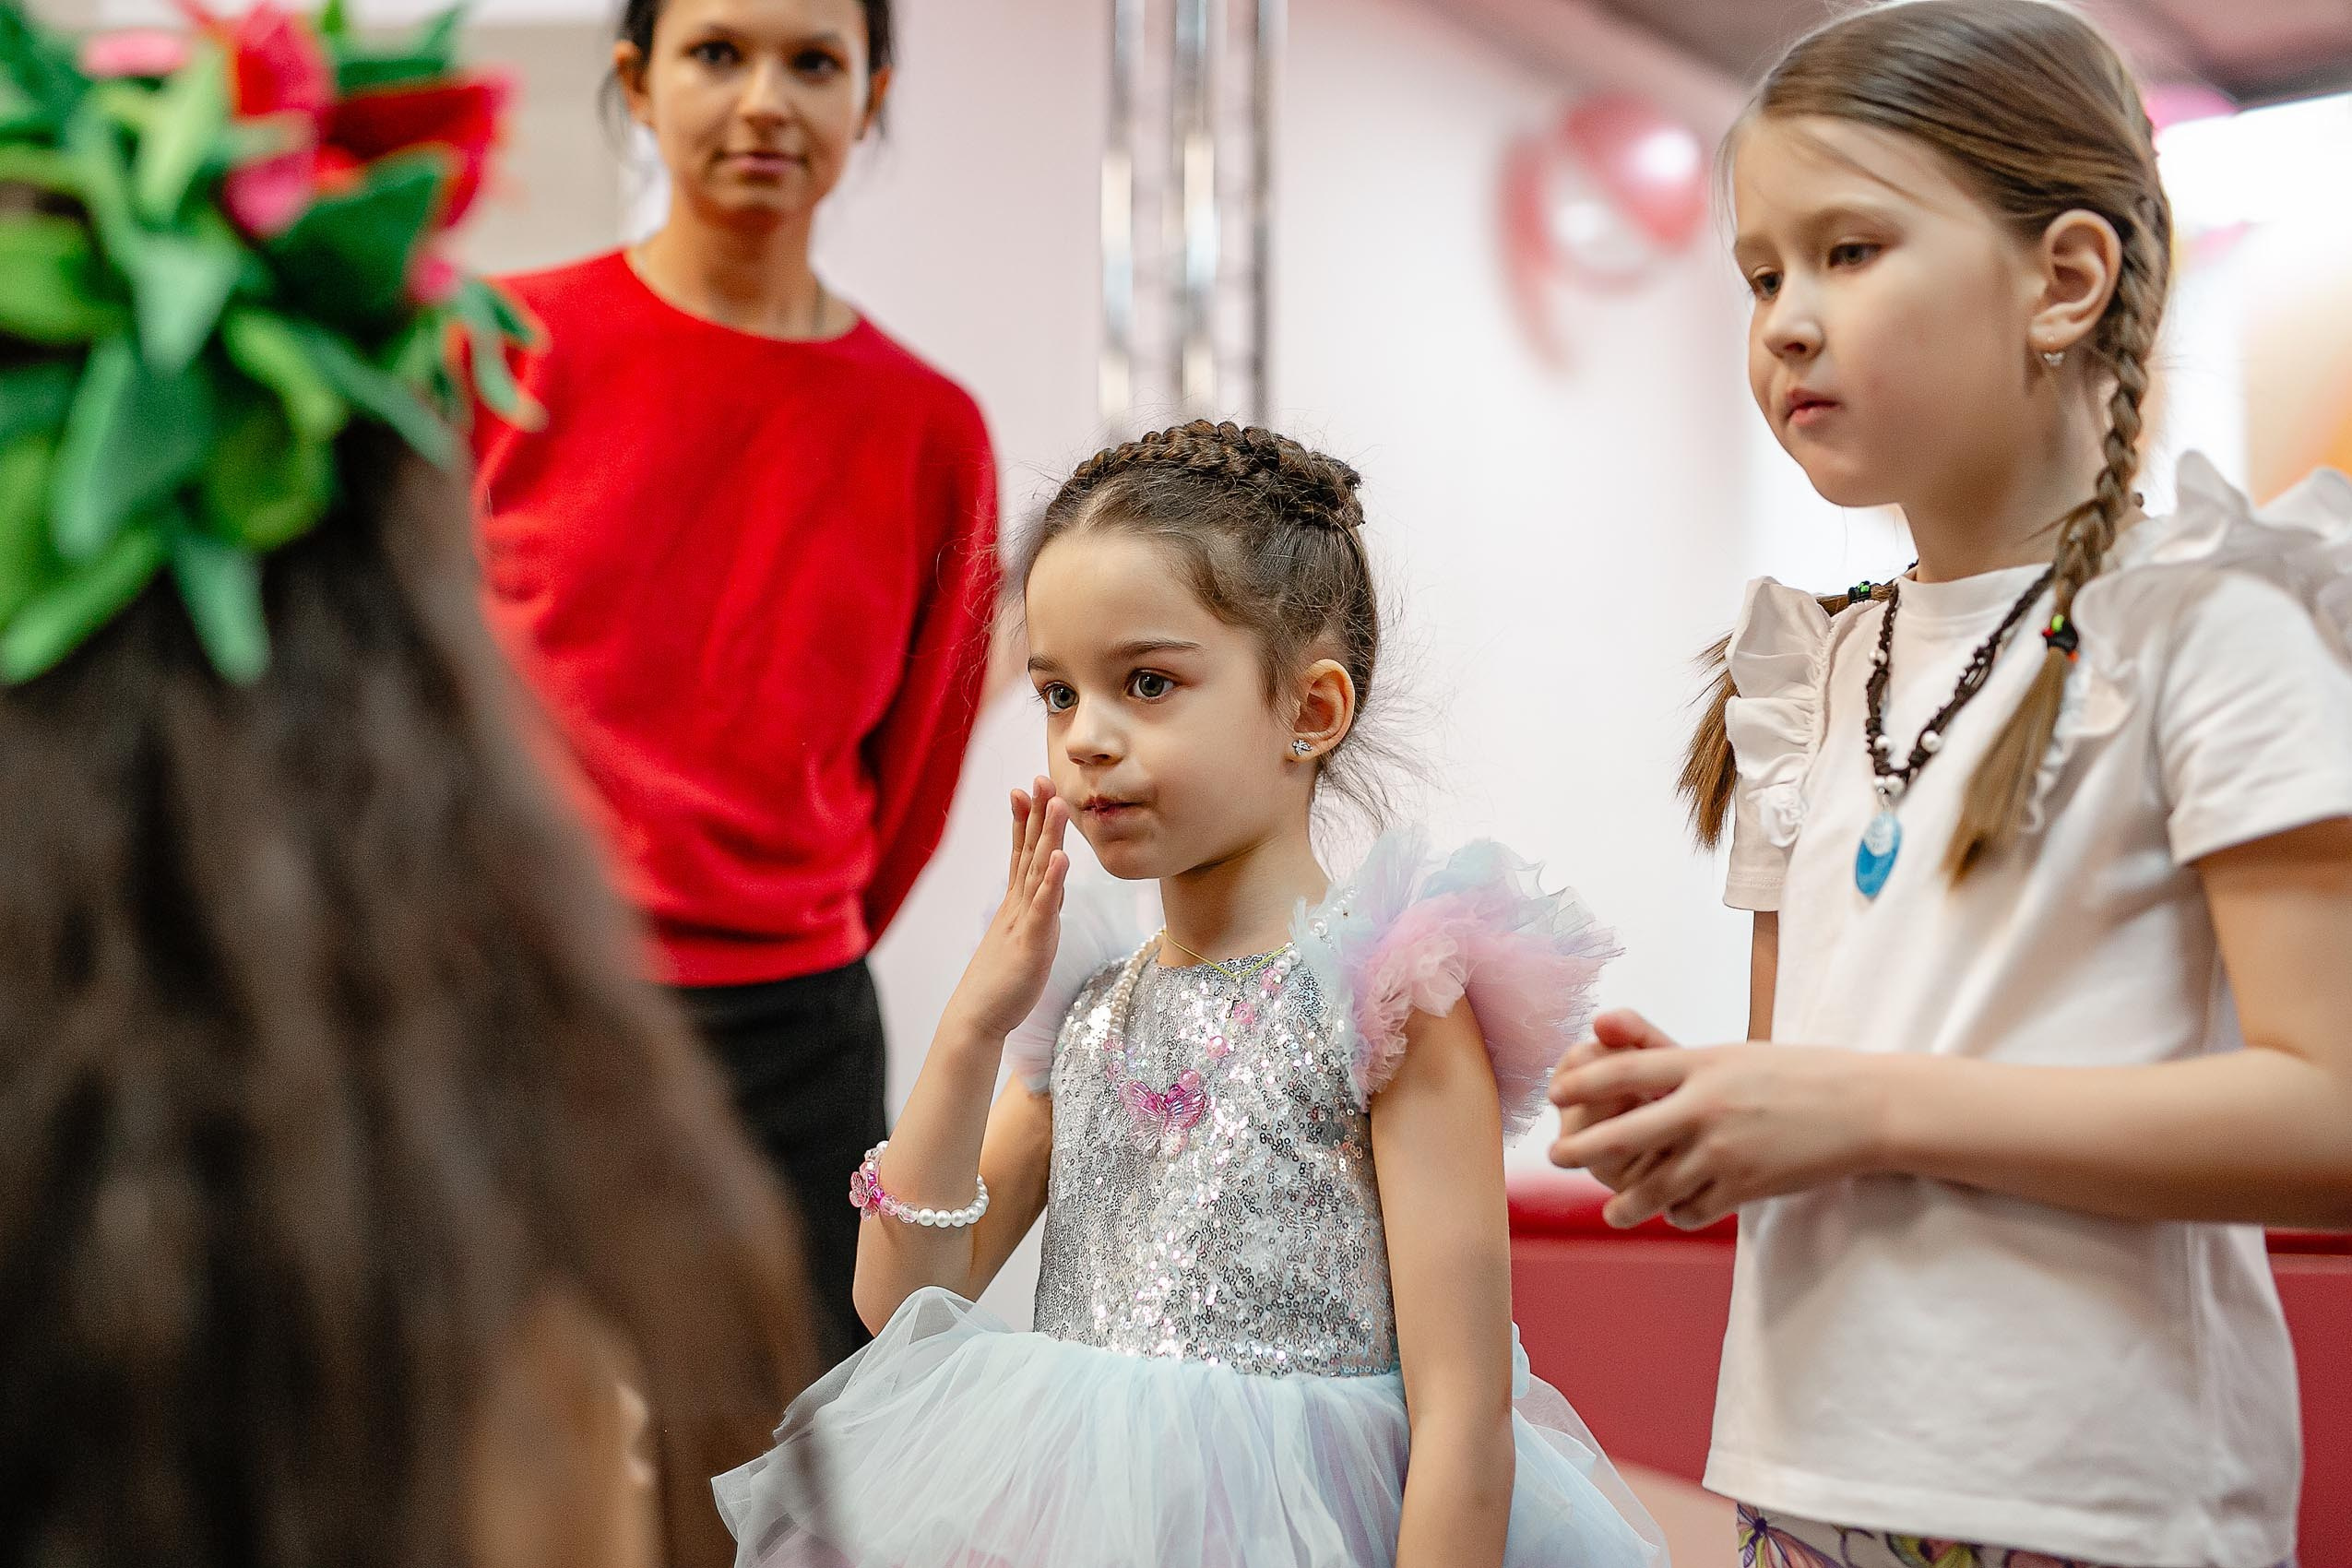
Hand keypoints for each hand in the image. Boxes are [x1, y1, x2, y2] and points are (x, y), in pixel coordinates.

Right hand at [945, 778, 1069, 1039]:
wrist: (977, 1019)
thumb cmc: (1000, 984)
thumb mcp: (1022, 941)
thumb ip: (1036, 915)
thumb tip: (1047, 897)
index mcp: (1017, 905)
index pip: (1022, 854)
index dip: (1025, 820)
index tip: (1027, 788)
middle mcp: (1018, 906)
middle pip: (1029, 851)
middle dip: (1038, 813)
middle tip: (1041, 777)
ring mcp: (1023, 922)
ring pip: (1038, 871)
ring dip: (1048, 835)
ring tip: (1057, 802)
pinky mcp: (1031, 943)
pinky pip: (1044, 908)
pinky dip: (1053, 881)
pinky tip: (1060, 858)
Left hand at [1548, 1023, 1890, 1229]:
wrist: (1862, 1108)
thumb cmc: (1794, 1075)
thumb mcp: (1731, 1055)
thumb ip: (1669, 1056)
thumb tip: (1602, 1029)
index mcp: (1702, 1065)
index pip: (1624, 1071)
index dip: (1581, 1084)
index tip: (1554, 1094)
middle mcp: (1706, 1107)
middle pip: (1624, 1133)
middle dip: (1582, 1149)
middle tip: (1555, 1158)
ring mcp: (1725, 1151)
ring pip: (1654, 1187)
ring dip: (1626, 1203)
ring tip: (1613, 1211)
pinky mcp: (1745, 1187)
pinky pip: (1693, 1209)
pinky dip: (1679, 1214)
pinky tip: (1675, 1211)